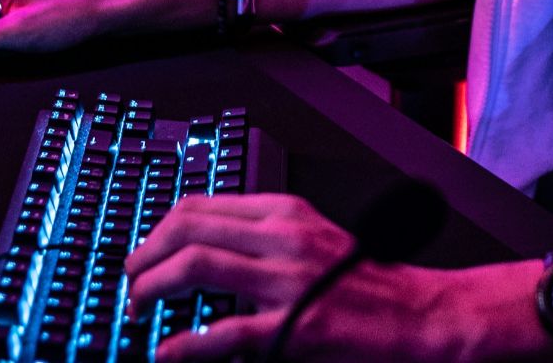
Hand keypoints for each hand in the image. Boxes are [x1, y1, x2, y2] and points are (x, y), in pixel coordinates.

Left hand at [124, 193, 467, 361]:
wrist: (421, 314)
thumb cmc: (369, 282)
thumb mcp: (315, 237)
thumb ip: (263, 236)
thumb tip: (205, 248)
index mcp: (286, 212)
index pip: (200, 204)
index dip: (158, 229)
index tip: (143, 252)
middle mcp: (284, 237)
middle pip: (188, 228)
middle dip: (145, 255)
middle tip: (131, 280)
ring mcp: (289, 281)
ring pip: (197, 266)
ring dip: (153, 288)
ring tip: (139, 307)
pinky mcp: (296, 327)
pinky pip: (225, 331)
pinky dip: (186, 343)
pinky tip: (169, 351)